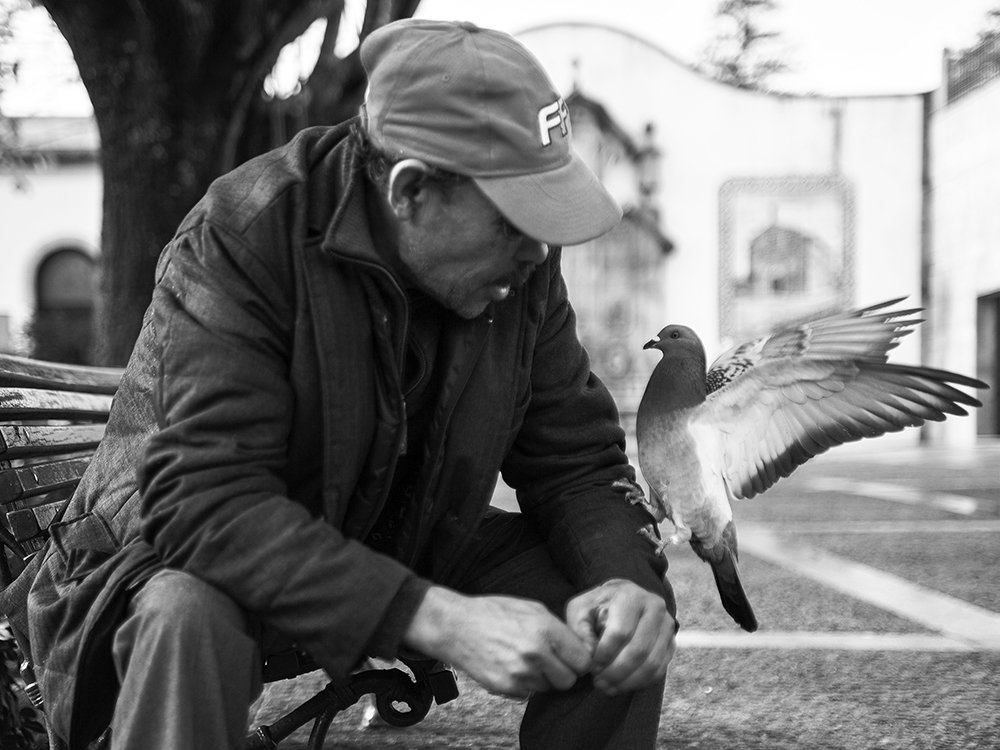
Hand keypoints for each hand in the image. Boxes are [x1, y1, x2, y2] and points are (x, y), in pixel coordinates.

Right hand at [403, 585, 592, 697]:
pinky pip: (528, 693)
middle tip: (550, 661)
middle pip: (569, 680)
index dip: (579, 660)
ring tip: (525, 659)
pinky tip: (512, 666)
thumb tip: (581, 649)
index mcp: (545, 629)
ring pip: (548, 688)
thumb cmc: (495, 612)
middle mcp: (535, 653)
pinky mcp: (505, 687)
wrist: (457, 626)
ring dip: (542, 678)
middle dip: (563, 672)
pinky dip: (524, 684)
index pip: (582, 660)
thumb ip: (558, 629)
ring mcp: (520, 673)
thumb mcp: (532, 608)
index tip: (573, 658)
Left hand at [565, 578, 675, 694]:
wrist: (622, 600)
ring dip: (628, 681)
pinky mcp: (671, 642)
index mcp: (630, 596)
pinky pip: (659, 669)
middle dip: (616, 672)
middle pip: (638, 650)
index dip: (605, 654)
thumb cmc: (598, 606)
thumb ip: (580, 631)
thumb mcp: (581, 610)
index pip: (620, 632)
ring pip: (651, 663)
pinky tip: (621, 684)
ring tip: (608, 687)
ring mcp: (666, 626)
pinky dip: (640, 682)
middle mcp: (654, 608)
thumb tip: (589, 655)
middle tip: (599, 683)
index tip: (591, 667)